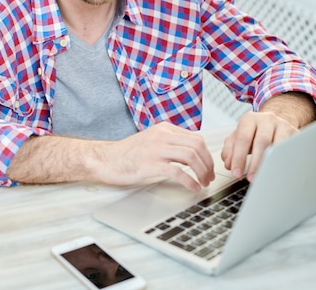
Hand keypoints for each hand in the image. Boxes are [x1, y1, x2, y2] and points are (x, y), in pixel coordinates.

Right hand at [97, 122, 214, 191]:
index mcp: (164, 129)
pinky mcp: (150, 164)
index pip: (195, 138)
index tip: (208, 167)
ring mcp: (156, 149)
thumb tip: (191, 155)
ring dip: (202, 172)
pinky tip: (192, 187)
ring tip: (203, 183)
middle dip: (208, 163)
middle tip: (209, 177)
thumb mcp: (151, 141)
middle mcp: (161, 136)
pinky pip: (178, 172)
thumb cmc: (127, 154)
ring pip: (191, 157)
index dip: (207, 155)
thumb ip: (169, 143)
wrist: (106, 159)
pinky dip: (190, 181)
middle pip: (197, 145)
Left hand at [221, 111, 296, 181]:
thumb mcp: (238, 137)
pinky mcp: (296, 133)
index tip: (236, 173)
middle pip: (262, 142)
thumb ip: (229, 150)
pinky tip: (279, 171)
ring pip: (279, 145)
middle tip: (251, 178)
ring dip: (271, 163)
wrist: (274, 122)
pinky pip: (291, 149)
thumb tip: (229, 164)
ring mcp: (283, 125)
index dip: (239, 157)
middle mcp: (267, 119)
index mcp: (249, 119)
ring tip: (265, 177)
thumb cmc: (254, 132)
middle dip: (255, 163)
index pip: (243, 138)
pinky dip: (285, 162)